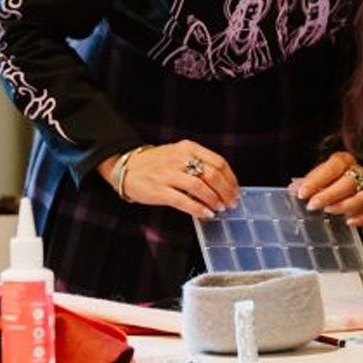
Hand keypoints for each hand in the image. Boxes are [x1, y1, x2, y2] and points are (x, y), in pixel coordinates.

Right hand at [103, 140, 238, 219]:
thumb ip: (198, 163)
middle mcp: (179, 158)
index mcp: (187, 148)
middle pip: (212, 174)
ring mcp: (168, 174)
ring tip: (220, 208)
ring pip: (200, 187)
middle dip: (226, 191)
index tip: (235, 190)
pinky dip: (198, 209)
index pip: (218, 162)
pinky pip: (184, 201)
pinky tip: (206, 214)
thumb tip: (222, 184)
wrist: (127, 167)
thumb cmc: (156, 163)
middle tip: (231, 203)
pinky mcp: (159, 189)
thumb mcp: (178, 154)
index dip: (231, 179)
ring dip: (214, 200)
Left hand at [290, 151, 362, 225]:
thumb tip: (293, 190)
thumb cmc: (324, 181)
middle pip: (349, 182)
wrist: (334, 186)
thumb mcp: (313, 179)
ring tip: (328, 211)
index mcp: (343, 161)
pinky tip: (349, 222)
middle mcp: (357, 173)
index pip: (333, 167)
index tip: (303, 193)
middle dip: (329, 195)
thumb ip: (304, 184)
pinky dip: (362, 217)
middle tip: (312, 205)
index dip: (317, 180)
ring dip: (345, 205)